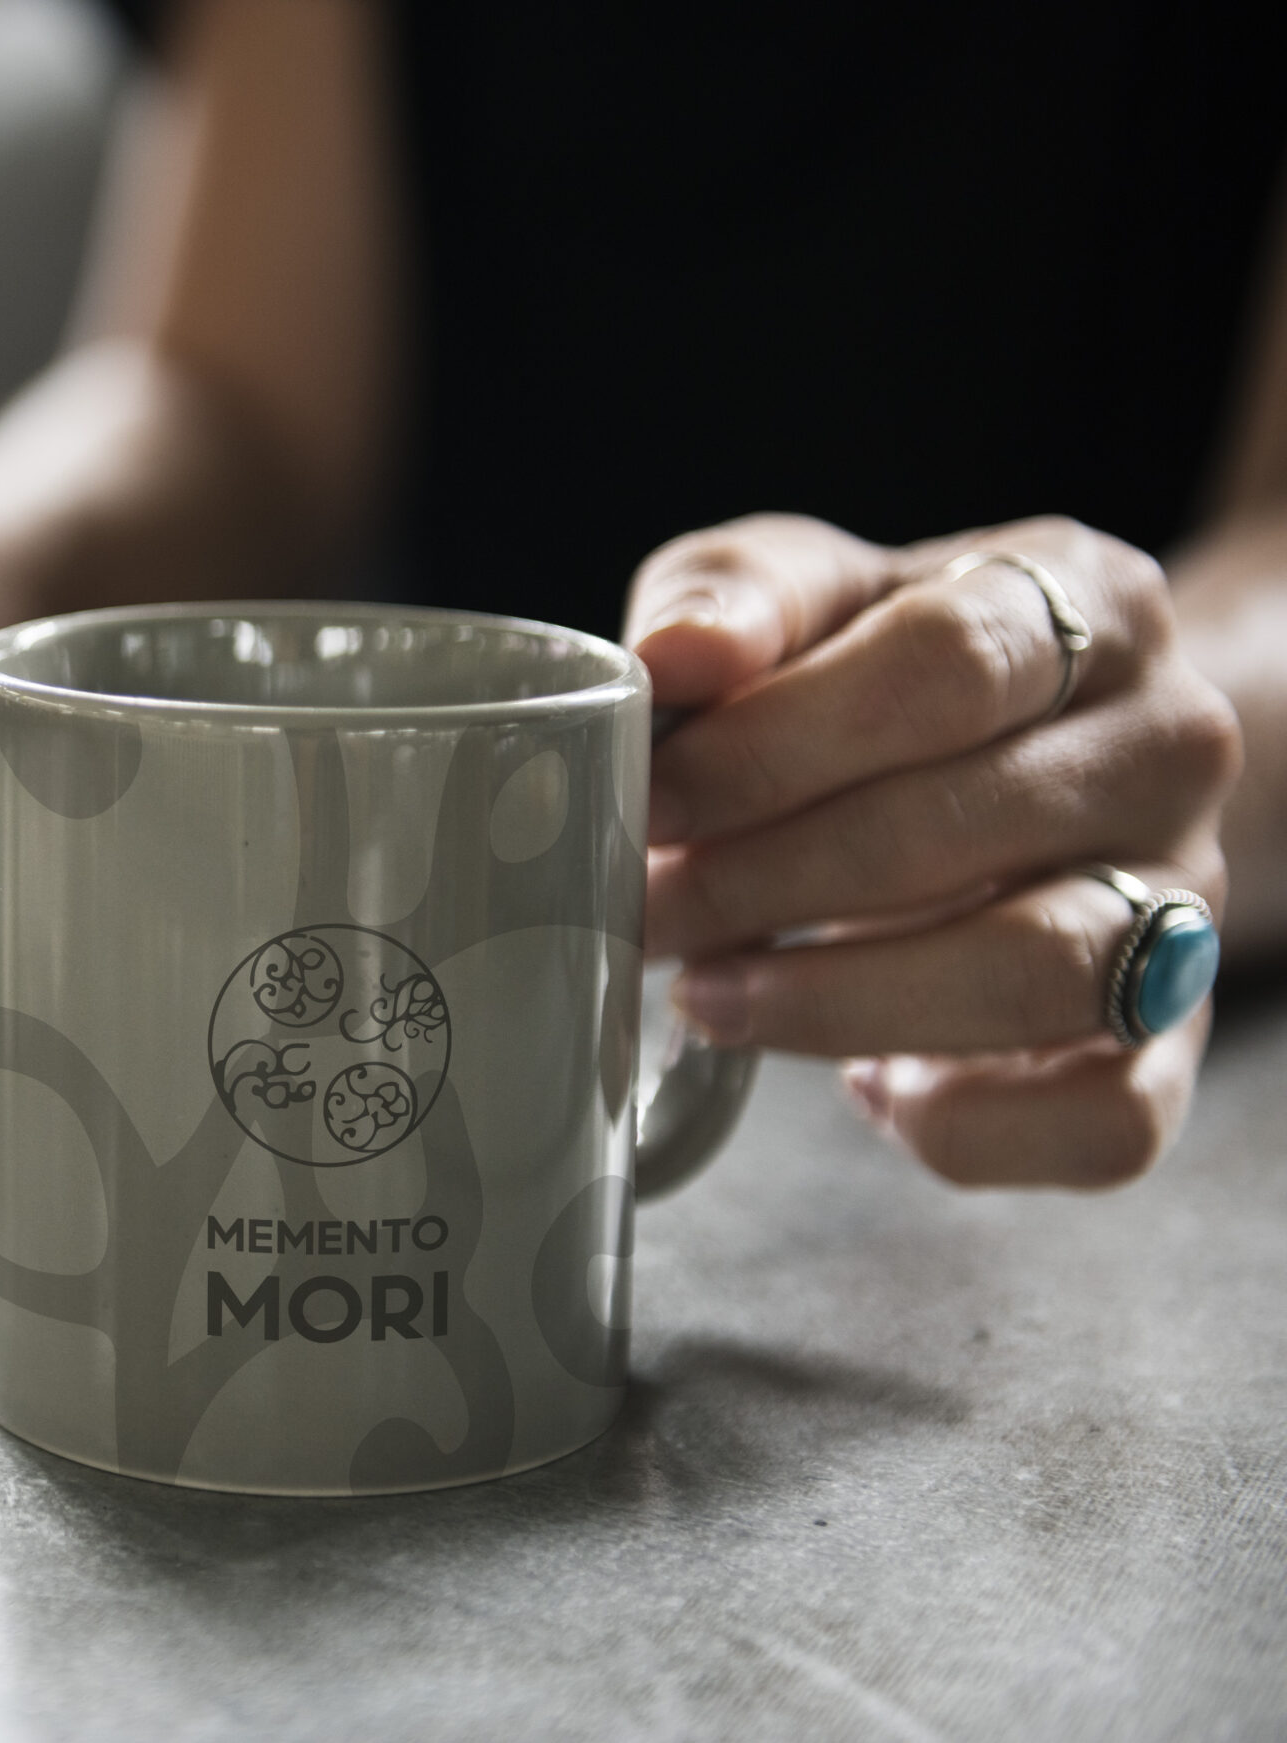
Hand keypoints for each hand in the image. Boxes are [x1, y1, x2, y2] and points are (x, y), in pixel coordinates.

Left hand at [627, 514, 1241, 1186]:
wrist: (1036, 748)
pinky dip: (972, 1128)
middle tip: (644, 909)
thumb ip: (739, 597)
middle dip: (760, 882)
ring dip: (836, 1003)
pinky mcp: (1172, 1041)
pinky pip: (1103, 1122)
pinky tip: (869, 1091)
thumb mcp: (812, 591)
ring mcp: (1187, 899)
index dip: (771, 744)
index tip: (649, 798)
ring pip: (1034, 974)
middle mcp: (1167, 747)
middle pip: (958, 826)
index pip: (943, 665)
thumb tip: (673, 656)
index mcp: (1091, 601)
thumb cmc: (889, 667)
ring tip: (710, 997)